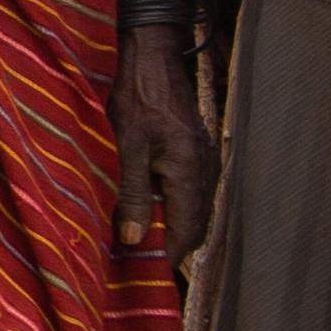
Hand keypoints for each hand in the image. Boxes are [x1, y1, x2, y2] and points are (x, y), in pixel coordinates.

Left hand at [113, 24, 217, 256]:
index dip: (164, 256)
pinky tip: (146, 207)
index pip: (186, 233)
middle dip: (168, 247)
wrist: (154, 58)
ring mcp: (204, 162)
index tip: (140, 271)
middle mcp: (204, 172)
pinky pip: (189, 193)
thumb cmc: (136, 97)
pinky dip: (171, 207)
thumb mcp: (126, 147)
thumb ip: (132, 195)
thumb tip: (133, 239)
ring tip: (136, 238)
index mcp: (189, 173)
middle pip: (194, 227)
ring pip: (192, 210)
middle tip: (135, 259)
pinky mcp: (196, 153)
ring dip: (169, 227)